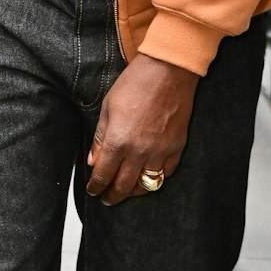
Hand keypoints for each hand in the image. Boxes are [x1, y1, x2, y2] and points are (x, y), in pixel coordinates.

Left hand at [86, 52, 198, 204]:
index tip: (93, 190)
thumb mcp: (108, 107)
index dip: (96, 186)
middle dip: (112, 196)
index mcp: (119, 141)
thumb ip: (101, 137)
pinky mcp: (177, 148)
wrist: (168, 71)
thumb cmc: (135, 84)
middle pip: (124, 186)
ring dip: (134, 191)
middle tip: (106, 199)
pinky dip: (156, 178)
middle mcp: (139, 152)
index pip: (103, 175)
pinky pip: (166, 174)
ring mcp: (160, 152)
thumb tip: (93, 160)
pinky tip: (148, 176)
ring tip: (126, 190)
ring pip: (146, 185)